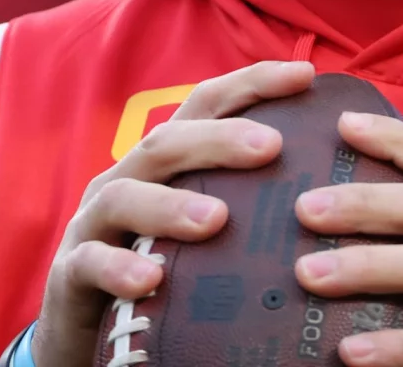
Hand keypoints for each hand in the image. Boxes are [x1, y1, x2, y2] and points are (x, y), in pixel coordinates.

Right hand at [31, 59, 315, 366]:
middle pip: (167, 141)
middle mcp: (126, 177)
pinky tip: (152, 279)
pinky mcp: (71, 273)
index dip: (252, 84)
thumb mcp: (201, 224)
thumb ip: (246, 198)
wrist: (86, 327)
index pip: (205, 106)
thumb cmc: (162, 265)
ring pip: (125, 196)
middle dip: (218, 139)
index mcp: (163, 161)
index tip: (306, 75)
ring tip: (216, 221)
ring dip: (171, 205)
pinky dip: (120, 267)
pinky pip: (91, 263)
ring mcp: (94, 223)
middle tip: (271, 146)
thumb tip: (331, 184)